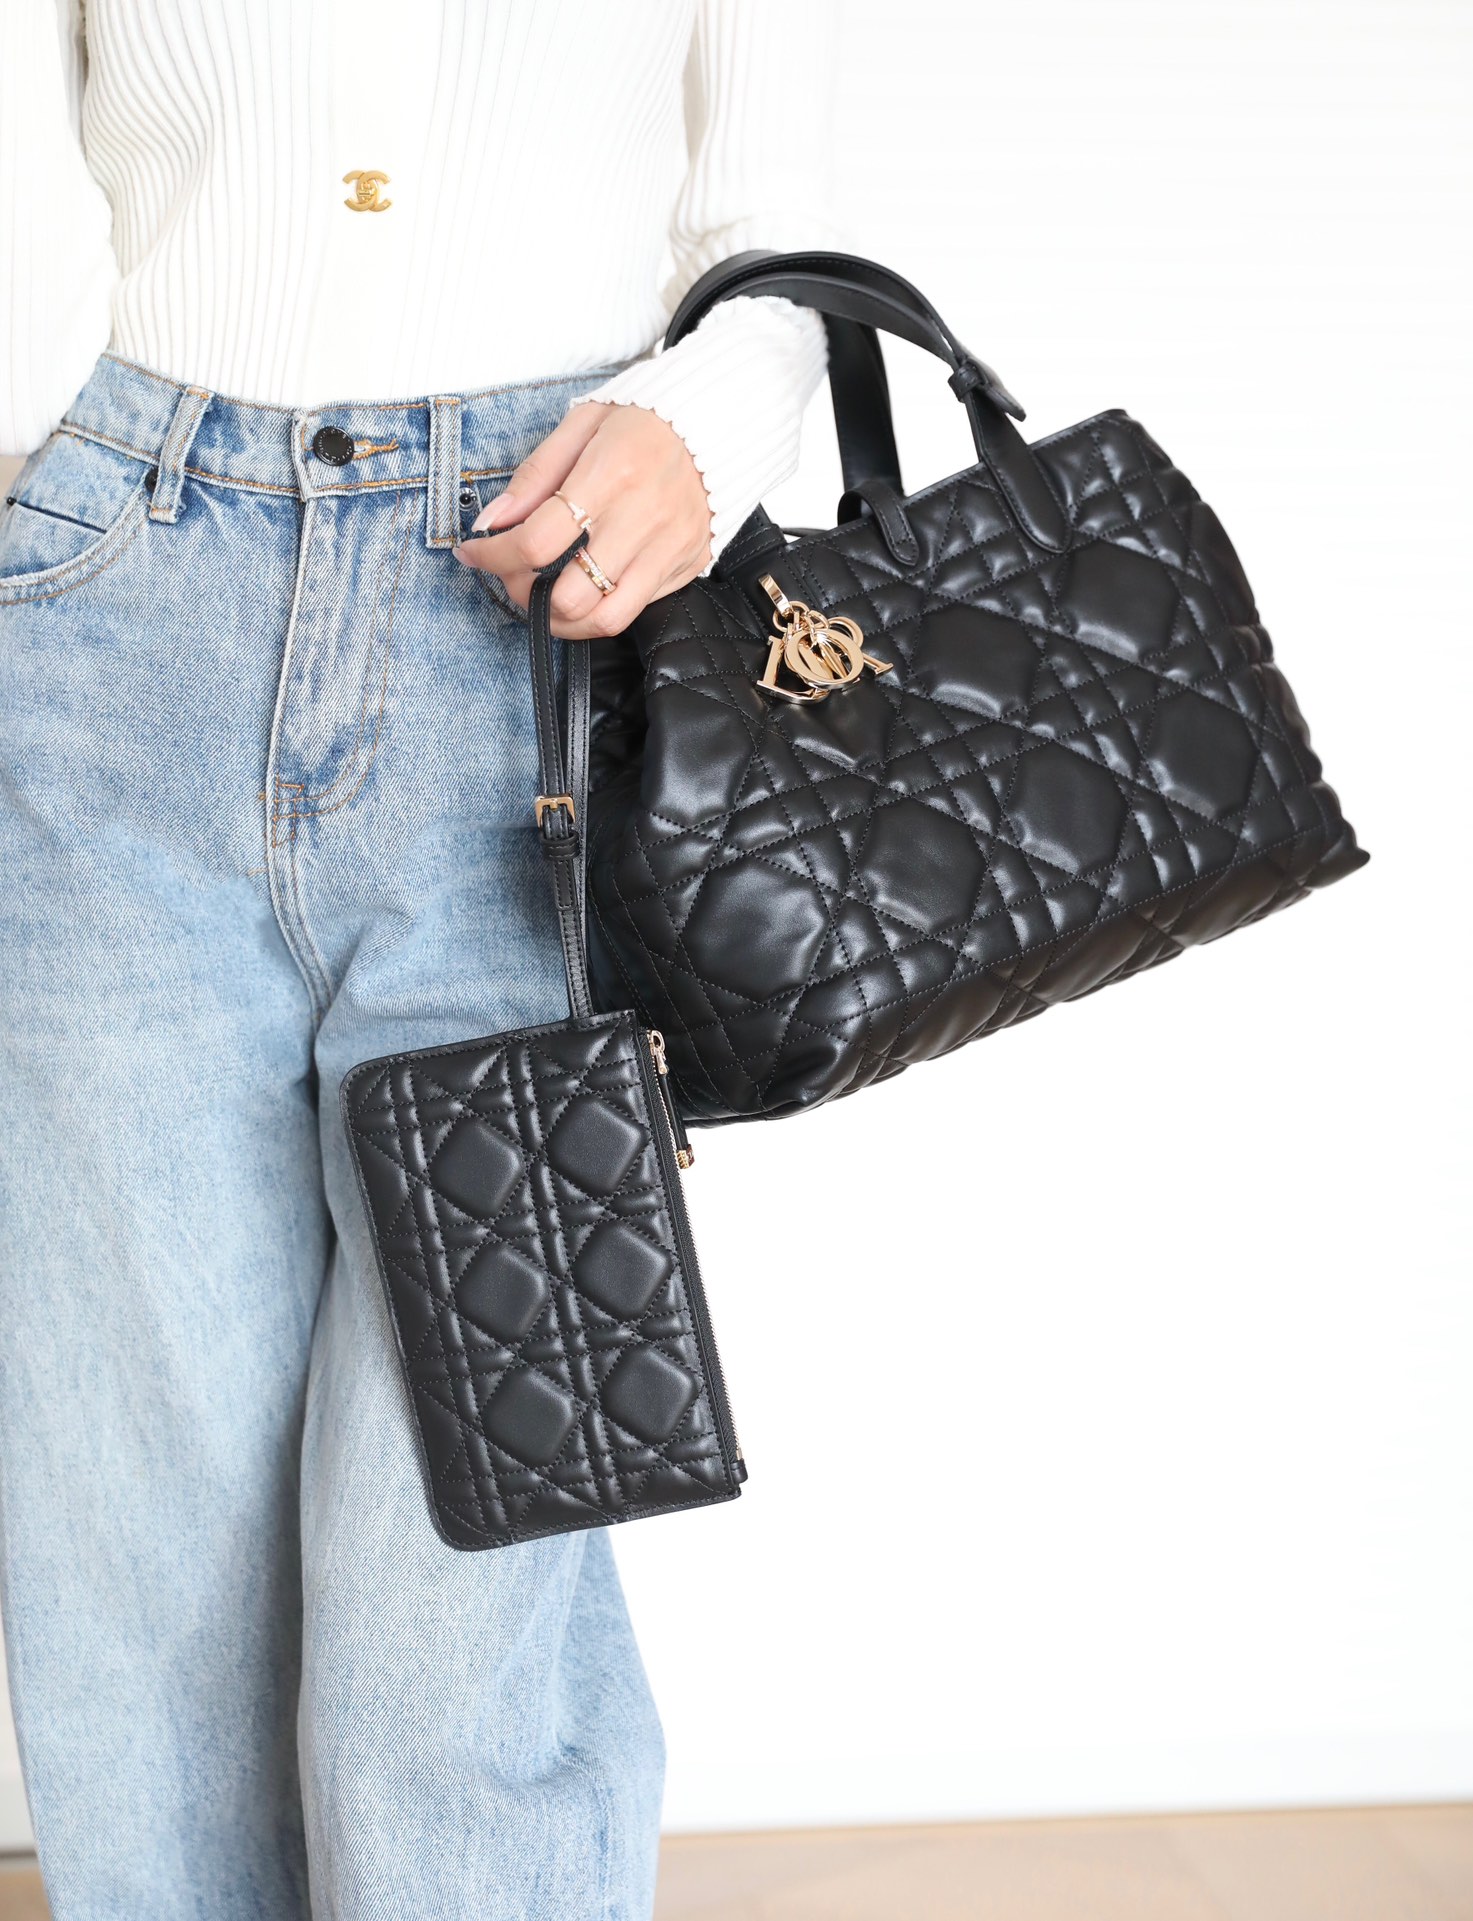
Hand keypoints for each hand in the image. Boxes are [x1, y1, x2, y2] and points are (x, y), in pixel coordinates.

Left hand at [453, 401, 711, 637]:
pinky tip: (587, 585)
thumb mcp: (583, 424)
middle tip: (514, 576)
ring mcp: (671, 550)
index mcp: (612, 476)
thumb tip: (493, 520)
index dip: (494, 556)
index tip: (475, 551)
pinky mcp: (689, 566)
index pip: (538, 541)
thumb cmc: (646, 419)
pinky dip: (601, 606)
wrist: (721, 421)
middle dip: (527, 596)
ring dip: (564, 620)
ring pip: (606, 620)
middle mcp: (644, 521)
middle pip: (569, 597)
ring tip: (546, 598)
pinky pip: (638, 607)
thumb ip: (536, 475)